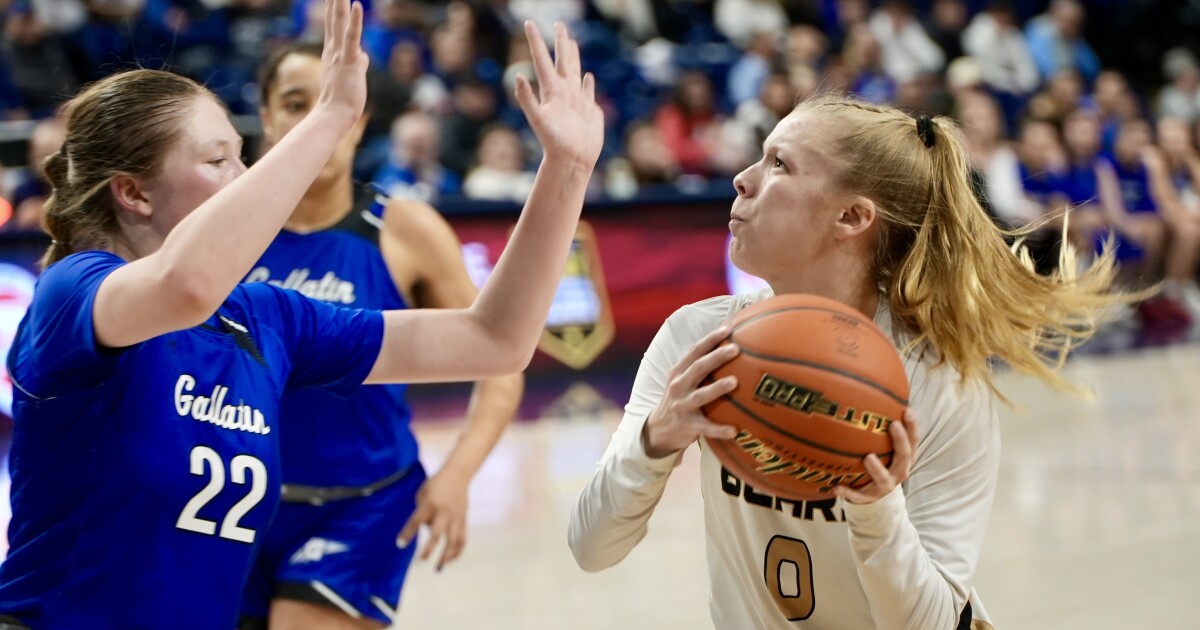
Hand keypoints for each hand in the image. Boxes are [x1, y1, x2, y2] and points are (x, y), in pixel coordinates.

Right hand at [316, 0, 368, 121]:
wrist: (334, 114)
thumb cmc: (343, 100)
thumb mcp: (351, 76)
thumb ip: (357, 62)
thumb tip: (363, 56)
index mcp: (332, 53)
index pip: (333, 25)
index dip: (334, 9)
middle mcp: (333, 50)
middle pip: (334, 19)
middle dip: (334, 1)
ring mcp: (340, 54)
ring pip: (340, 22)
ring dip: (340, 2)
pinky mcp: (349, 60)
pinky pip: (352, 36)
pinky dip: (354, 20)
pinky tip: (356, 5)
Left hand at [396, 469, 469, 571]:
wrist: (458, 474)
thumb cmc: (436, 484)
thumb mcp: (423, 494)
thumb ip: (422, 512)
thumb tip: (425, 530)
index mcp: (430, 504)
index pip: (416, 521)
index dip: (408, 533)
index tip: (400, 544)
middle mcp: (444, 512)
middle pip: (437, 536)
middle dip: (428, 551)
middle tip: (420, 563)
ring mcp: (456, 517)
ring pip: (453, 541)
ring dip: (446, 556)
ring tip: (438, 568)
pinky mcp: (464, 520)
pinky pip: (462, 538)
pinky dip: (457, 551)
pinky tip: (450, 560)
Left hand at [514, 21, 603, 169]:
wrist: (572, 161)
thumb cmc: (554, 143)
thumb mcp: (539, 119)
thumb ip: (527, 98)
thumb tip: (517, 76)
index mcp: (551, 91)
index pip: (541, 60)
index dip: (535, 42)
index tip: (529, 23)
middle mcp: (563, 92)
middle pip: (561, 61)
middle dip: (560, 42)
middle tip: (559, 24)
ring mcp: (576, 100)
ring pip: (574, 72)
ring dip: (573, 57)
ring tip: (571, 42)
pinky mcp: (588, 110)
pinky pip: (587, 92)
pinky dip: (587, 84)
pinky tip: (587, 77)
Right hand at [642, 326, 740, 457]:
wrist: (659, 429)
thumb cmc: (679, 399)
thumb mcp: (681, 380)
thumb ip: (699, 367)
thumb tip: (729, 347)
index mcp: (679, 372)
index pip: (695, 351)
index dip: (711, 339)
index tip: (728, 329)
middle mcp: (679, 386)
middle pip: (698, 368)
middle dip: (716, 357)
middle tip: (736, 349)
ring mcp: (682, 406)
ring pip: (701, 395)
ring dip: (717, 388)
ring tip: (735, 381)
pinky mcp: (688, 426)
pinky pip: (706, 428)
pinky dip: (719, 429)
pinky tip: (735, 430)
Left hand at [834, 409, 918, 503]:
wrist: (874, 495)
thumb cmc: (881, 461)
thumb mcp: (886, 447)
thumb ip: (881, 426)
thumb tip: (872, 392)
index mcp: (905, 458)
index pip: (913, 440)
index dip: (913, 426)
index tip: (907, 410)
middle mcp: (899, 471)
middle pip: (904, 456)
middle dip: (900, 441)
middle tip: (893, 425)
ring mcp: (885, 486)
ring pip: (883, 478)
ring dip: (877, 469)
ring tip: (868, 457)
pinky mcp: (869, 497)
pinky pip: (858, 496)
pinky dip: (849, 493)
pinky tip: (836, 487)